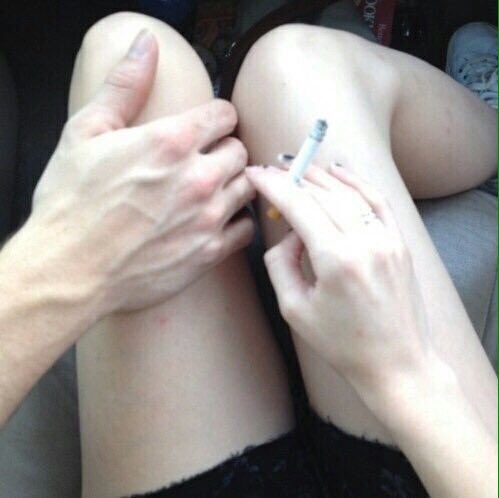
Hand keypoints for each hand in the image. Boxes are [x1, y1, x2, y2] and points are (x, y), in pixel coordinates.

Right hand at [28, 31, 254, 313]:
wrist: (69, 271)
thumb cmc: (72, 204)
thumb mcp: (85, 132)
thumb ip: (124, 86)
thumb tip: (147, 45)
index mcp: (170, 141)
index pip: (224, 115)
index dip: (217, 117)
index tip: (209, 126)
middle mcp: (198, 177)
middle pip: (240, 150)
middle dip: (224, 150)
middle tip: (206, 160)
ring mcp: (208, 217)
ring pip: (248, 186)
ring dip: (233, 183)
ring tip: (211, 189)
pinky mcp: (209, 252)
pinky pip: (246, 229)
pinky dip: (236, 222)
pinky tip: (215, 220)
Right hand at [246, 164, 430, 391]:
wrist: (396, 363)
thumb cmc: (343, 344)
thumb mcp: (294, 309)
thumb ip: (281, 263)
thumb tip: (288, 234)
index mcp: (337, 260)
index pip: (299, 206)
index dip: (273, 186)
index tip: (255, 174)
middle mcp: (365, 242)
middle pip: (322, 194)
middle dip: (293, 179)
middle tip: (271, 173)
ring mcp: (387, 239)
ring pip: (349, 192)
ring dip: (320, 177)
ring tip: (298, 169)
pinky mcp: (399, 242)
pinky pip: (377, 200)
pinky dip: (356, 182)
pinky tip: (338, 172)